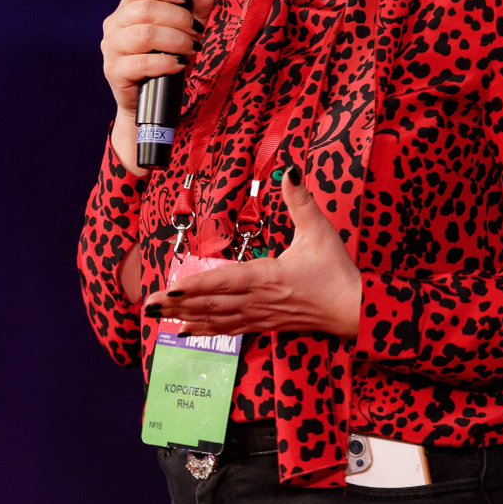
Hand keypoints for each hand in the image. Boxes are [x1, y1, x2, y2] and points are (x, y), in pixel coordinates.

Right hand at [101, 0, 213, 174]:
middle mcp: (115, 25)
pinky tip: (179, 65)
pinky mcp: (114, 71)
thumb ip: (195, 12)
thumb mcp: (184, 34)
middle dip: (178, 18)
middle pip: (145, 8)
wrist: (148, 102)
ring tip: (191, 48)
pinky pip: (142, 62)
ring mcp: (111, 48)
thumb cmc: (164, 63)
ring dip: (175, 39)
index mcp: (127, 9)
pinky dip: (166, 62)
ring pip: (145, 33)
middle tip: (196, 32)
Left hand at [150, 166, 360, 338]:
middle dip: (178, 304)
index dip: (197, 285)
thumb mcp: (320, 231)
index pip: (225, 281)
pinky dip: (205, 330)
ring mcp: (260, 315)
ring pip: (216, 318)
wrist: (353, 310)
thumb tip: (289, 172)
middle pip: (212, 303)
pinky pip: (229, 329)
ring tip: (158, 316)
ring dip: (186, 317)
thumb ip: (301, 201)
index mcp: (268, 276)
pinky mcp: (264, 324)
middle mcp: (259, 299)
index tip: (171, 288)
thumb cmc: (337, 272)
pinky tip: (185, 331)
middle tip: (149, 304)